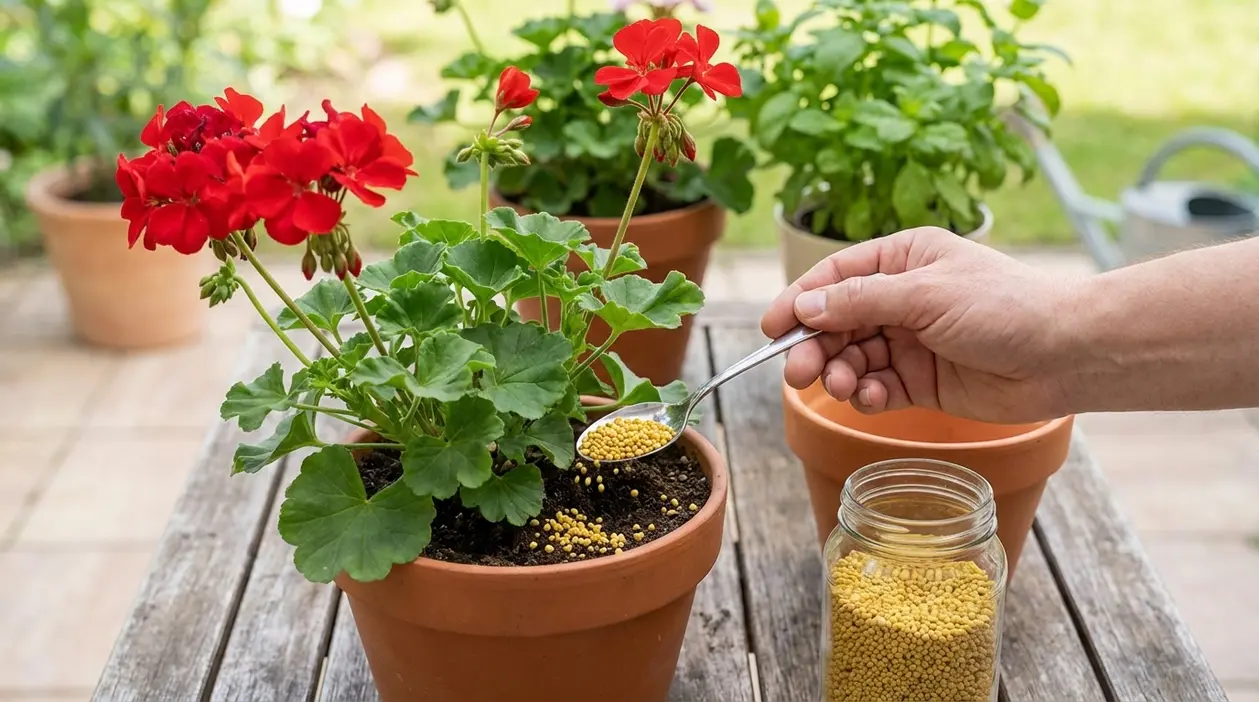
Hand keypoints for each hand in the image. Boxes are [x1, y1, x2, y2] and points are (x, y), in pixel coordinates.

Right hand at [761, 227, 1080, 422]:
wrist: (1065, 355)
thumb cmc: (1006, 308)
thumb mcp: (926, 294)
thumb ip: (861, 302)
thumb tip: (805, 307)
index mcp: (903, 260)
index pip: (835, 277)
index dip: (799, 301)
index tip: (771, 328)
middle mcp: (902, 298)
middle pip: (836, 322)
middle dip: (815, 346)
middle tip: (798, 372)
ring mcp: (910, 342)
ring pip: (852, 358)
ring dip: (839, 374)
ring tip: (843, 387)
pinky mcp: (921, 382)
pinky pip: (877, 388)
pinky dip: (867, 395)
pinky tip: (873, 399)